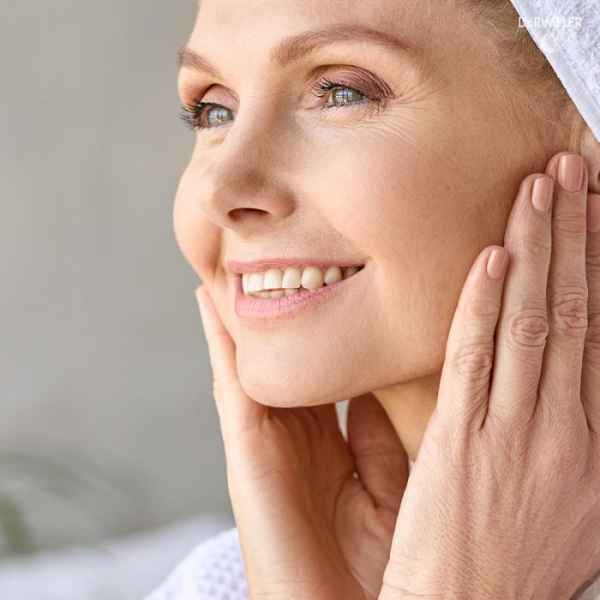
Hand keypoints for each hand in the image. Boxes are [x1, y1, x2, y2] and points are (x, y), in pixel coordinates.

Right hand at [195, 286, 409, 599]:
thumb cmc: (387, 560)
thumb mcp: (398, 482)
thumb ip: (385, 432)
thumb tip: (384, 378)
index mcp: (336, 442)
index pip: (333, 370)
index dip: (336, 329)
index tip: (347, 281)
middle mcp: (298, 433)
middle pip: (289, 357)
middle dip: (285, 310)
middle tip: (284, 252)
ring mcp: (267, 438)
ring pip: (253, 360)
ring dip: (243, 313)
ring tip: (238, 260)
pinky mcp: (245, 449)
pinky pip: (231, 383)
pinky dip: (218, 341)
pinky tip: (209, 300)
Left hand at [379, 152, 599, 599]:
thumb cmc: (520, 562)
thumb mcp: (581, 507)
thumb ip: (584, 437)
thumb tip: (588, 372)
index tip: (598, 214)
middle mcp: (569, 431)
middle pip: (575, 312)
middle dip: (576, 236)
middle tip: (572, 173)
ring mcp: (514, 431)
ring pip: (530, 321)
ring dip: (536, 248)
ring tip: (538, 190)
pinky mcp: (462, 438)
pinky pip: (475, 356)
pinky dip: (483, 302)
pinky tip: (490, 256)